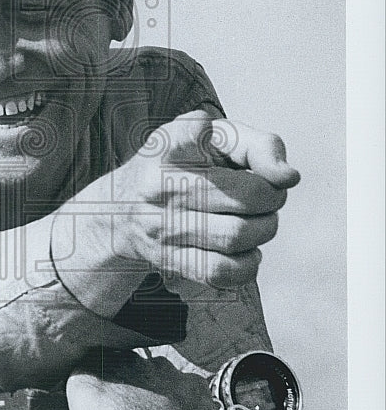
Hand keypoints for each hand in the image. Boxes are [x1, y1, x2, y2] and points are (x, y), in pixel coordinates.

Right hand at [66, 110, 299, 289]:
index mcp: (169, 147)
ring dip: (264, 229)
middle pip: (248, 196)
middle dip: (272, 197)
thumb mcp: (212, 138)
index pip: (213, 139)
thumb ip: (258, 145)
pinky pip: (222, 272)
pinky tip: (245, 249)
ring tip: (257, 221)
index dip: (248, 152)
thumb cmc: (182, 165)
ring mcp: (163, 227)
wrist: (120, 209)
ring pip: (238, 235)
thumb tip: (288, 177)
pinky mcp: (170, 260)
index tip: (243, 156)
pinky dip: (248, 263)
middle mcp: (160, 186)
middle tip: (266, 195)